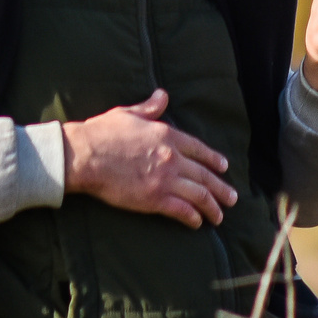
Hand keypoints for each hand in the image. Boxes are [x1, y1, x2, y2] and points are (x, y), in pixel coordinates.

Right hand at [60, 91, 237, 227]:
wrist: (85, 155)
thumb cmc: (103, 133)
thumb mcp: (129, 114)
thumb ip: (149, 108)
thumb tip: (163, 95)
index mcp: (167, 135)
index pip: (199, 149)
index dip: (213, 159)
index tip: (224, 167)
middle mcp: (172, 157)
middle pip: (205, 175)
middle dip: (221, 188)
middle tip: (232, 198)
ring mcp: (165, 179)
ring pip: (199, 195)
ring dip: (212, 207)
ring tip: (220, 216)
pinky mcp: (154, 199)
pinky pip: (181, 210)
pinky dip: (192, 217)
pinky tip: (197, 222)